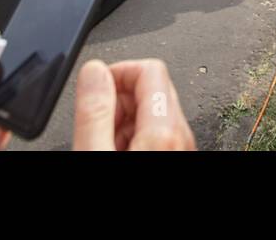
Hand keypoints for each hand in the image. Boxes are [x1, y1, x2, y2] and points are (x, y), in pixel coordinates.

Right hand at [71, 59, 195, 150]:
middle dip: (118, 99)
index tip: (95, 88)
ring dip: (122, 121)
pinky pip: (155, 135)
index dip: (117, 72)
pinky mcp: (175, 156)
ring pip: (152, 112)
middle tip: (98, 124)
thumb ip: (94, 112)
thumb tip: (94, 70)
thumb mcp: (94, 153)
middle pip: (152, 89)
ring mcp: (182, 148)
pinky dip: (132, 138)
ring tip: (104, 144)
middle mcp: (181, 137)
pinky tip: (115, 152)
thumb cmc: (119, 207)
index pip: (150, 69)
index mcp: (165, 130)